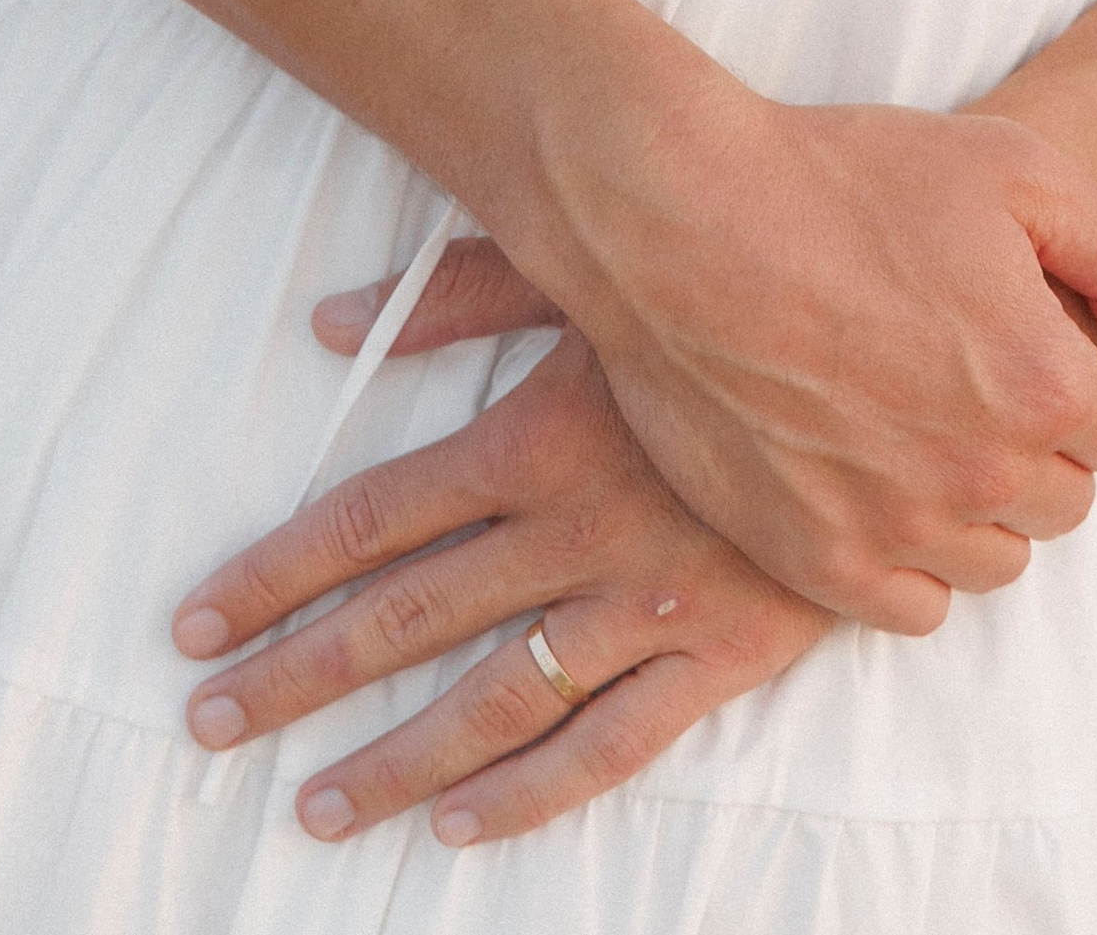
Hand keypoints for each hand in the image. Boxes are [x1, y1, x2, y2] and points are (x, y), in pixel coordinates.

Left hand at [172, 325, 828, 853]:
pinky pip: (610, 742)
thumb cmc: (737, 289)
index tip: (196, 624)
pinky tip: (458, 825)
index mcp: (534, 437)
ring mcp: (648, 600)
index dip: (274, 575)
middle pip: (405, 618)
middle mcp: (575, 532)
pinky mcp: (724, 648)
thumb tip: (331, 320)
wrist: (899, 344)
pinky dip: (529, 792)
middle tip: (212, 725)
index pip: (369, 519)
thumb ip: (462, 289)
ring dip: (393, 759)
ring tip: (313, 804)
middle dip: (297, 676)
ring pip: (491, 701)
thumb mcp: (596, 272)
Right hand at [530, 70, 1096, 638]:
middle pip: (1064, 500)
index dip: (1080, 378)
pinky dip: (914, 564)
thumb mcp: (1012, 168)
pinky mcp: (815, 560)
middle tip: (967, 373)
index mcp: (1045, 383)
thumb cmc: (848, 178)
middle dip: (1037, 442)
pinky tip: (883, 493)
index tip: (1026, 338)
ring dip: (980, 507)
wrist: (683, 217)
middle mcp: (981, 473)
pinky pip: (912, 609)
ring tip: (922, 427)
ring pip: (995, 561)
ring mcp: (896, 526)